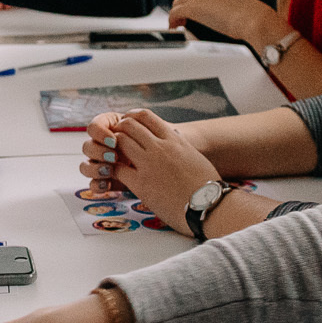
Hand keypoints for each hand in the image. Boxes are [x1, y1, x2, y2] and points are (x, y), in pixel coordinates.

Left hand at [79, 109, 218, 233]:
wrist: (209, 205)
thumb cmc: (207, 186)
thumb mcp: (194, 156)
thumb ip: (180, 148)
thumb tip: (176, 145)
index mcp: (174, 139)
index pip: (146, 116)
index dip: (132, 117)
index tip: (126, 123)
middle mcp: (160, 147)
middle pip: (129, 125)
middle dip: (118, 130)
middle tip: (113, 140)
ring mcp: (149, 164)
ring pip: (120, 142)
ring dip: (112, 147)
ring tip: (111, 156)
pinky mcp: (141, 184)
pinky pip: (118, 169)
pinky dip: (112, 169)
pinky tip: (113, 174)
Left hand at [168, 0, 280, 43]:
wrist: (251, 18)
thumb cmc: (245, 11)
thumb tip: (202, 4)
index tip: (189, 5)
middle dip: (183, 5)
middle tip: (185, 17)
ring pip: (177, 4)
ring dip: (178, 15)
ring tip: (181, 24)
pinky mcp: (190, 7)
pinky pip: (174, 14)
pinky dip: (173, 22)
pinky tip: (176, 28)